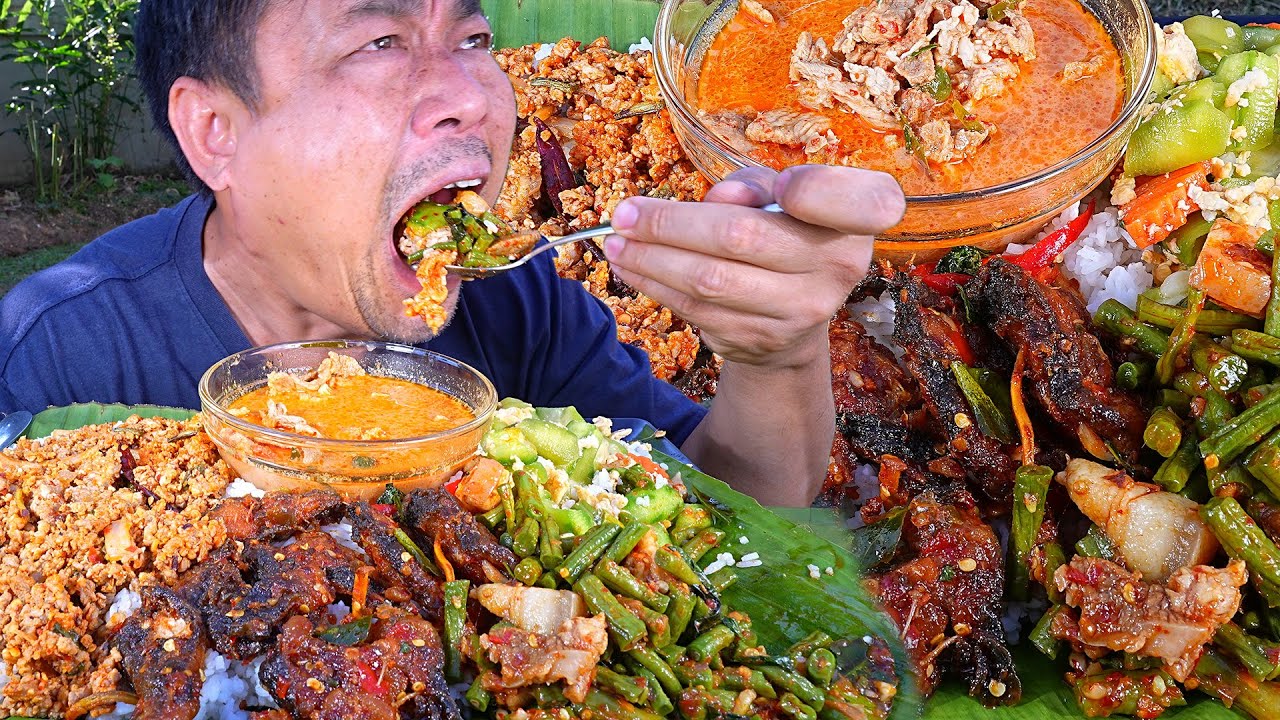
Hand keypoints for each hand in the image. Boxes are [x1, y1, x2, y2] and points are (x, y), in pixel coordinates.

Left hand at [603, 165, 904, 367]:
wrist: (793, 321)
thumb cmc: (783, 237)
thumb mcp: (781, 200)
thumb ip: (755, 186)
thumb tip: (720, 198)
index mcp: (853, 222)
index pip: (850, 200)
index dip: (812, 190)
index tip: (776, 187)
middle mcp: (836, 269)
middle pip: (741, 238)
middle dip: (671, 223)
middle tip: (624, 212)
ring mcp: (799, 312)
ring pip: (709, 280)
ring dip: (650, 258)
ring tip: (614, 240)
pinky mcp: (761, 340)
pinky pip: (696, 309)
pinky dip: (655, 285)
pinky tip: (630, 265)